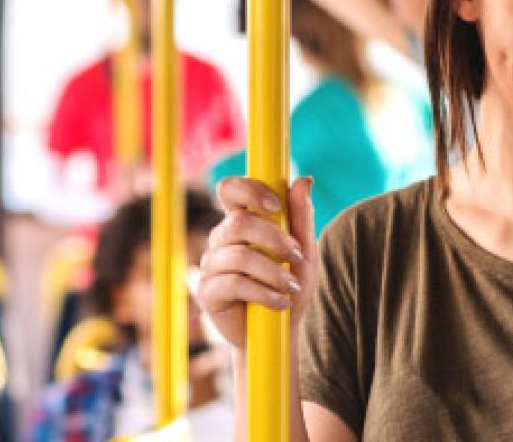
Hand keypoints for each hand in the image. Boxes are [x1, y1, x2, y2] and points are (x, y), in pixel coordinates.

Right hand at [196, 176, 319, 347]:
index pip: (230, 190)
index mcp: (241, 222)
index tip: (276, 206)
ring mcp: (211, 265)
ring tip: (292, 287)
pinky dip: (263, 292)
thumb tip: (304, 180)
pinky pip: (233, 284)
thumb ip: (301, 216)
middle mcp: (221, 240)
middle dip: (273, 238)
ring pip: (239, 256)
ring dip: (273, 272)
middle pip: (238, 223)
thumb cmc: (289, 286)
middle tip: (295, 255)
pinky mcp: (208, 292)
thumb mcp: (303, 251)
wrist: (281, 331)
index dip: (250, 190)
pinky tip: (279, 302)